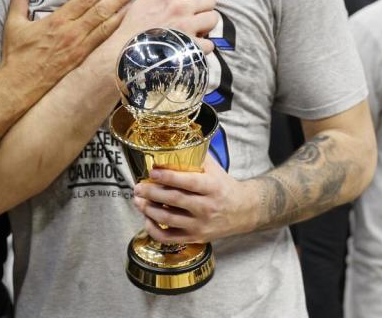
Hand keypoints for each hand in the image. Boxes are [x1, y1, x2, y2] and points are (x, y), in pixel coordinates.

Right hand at [0, 0, 135, 90]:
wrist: (20, 85)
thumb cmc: (17, 56)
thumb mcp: (14, 24)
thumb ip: (19, 0)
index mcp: (56, 21)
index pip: (83, 1)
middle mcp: (72, 33)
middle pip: (99, 12)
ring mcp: (79, 48)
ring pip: (105, 28)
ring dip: (121, 14)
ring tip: (134, 4)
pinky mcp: (82, 61)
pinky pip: (103, 44)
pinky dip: (115, 34)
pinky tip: (126, 29)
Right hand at [112, 0, 218, 53]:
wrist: (125, 54)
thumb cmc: (131, 29)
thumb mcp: (140, 2)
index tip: (189, 2)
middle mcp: (181, 9)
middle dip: (204, 7)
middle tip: (196, 16)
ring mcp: (187, 28)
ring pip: (213, 19)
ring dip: (207, 25)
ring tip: (197, 31)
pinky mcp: (190, 47)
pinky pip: (209, 44)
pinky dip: (203, 47)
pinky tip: (194, 47)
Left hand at [132, 153, 257, 243]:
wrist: (244, 211)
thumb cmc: (224, 187)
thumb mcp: (215, 169)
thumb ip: (196, 157)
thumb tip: (173, 142)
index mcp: (212, 187)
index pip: (188, 182)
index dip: (168, 176)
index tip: (152, 171)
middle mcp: (207, 207)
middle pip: (174, 200)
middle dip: (151, 192)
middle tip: (137, 186)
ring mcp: (200, 225)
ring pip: (169, 219)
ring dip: (149, 210)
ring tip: (138, 200)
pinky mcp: (196, 238)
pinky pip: (170, 238)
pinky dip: (154, 229)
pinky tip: (147, 219)